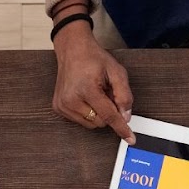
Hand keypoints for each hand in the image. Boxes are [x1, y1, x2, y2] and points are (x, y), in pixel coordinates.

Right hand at [51, 22, 134, 141]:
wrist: (72, 50)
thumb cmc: (94, 59)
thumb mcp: (117, 72)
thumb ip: (124, 95)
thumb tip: (126, 117)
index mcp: (87, 89)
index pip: (108, 115)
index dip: (121, 128)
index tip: (130, 138)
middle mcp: (71, 99)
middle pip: (100, 122)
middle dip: (108, 111)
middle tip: (106, 93)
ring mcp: (63, 105)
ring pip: (91, 124)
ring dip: (98, 113)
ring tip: (95, 94)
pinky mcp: (58, 108)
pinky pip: (81, 120)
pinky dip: (88, 112)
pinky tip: (85, 97)